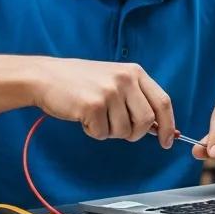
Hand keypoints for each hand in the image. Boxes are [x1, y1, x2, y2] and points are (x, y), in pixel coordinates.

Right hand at [29, 58, 175, 145]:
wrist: (45, 76)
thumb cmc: (80, 82)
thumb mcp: (115, 81)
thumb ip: (137, 99)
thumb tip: (160, 127)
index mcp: (135, 72)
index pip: (162, 102)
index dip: (169, 125)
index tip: (168, 141)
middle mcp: (125, 79)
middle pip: (147, 121)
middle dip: (135, 134)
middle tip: (118, 130)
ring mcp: (110, 92)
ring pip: (124, 131)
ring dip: (110, 131)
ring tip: (96, 116)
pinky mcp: (93, 105)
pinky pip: (103, 134)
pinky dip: (94, 132)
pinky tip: (84, 117)